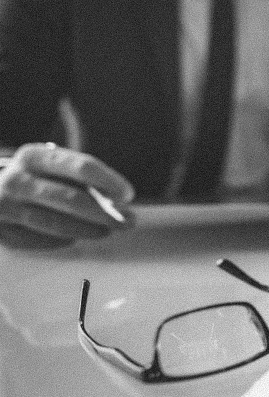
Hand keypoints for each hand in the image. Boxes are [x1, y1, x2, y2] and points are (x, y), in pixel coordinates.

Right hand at [0, 143, 134, 248]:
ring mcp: (5, 207)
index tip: (128, 195)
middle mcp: (16, 180)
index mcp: (33, 156)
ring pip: (56, 223)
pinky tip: (77, 237)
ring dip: (88, 229)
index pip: (80, 166)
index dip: (108, 180)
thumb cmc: (33, 177)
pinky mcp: (1, 232)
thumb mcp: (49, 166)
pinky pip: (40, 240)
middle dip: (104, 212)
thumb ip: (79, 179)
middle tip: (128, 221)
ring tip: (108, 230)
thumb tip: (117, 203)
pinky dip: (63, 239)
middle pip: (70, 199)